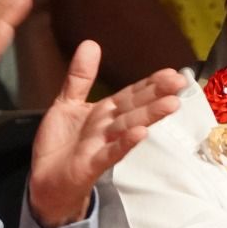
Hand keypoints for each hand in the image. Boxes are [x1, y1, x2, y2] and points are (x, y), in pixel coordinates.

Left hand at [26, 50, 184, 227]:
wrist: (45, 184)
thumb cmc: (61, 146)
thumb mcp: (67, 104)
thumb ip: (80, 76)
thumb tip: (91, 43)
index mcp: (104, 113)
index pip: (131, 94)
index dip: (150, 83)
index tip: (172, 72)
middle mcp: (108, 128)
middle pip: (135, 108)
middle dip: (157, 95)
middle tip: (180, 83)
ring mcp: (102, 146)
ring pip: (128, 127)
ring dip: (149, 116)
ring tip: (171, 104)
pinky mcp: (91, 165)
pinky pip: (110, 153)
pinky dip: (125, 143)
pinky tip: (141, 134)